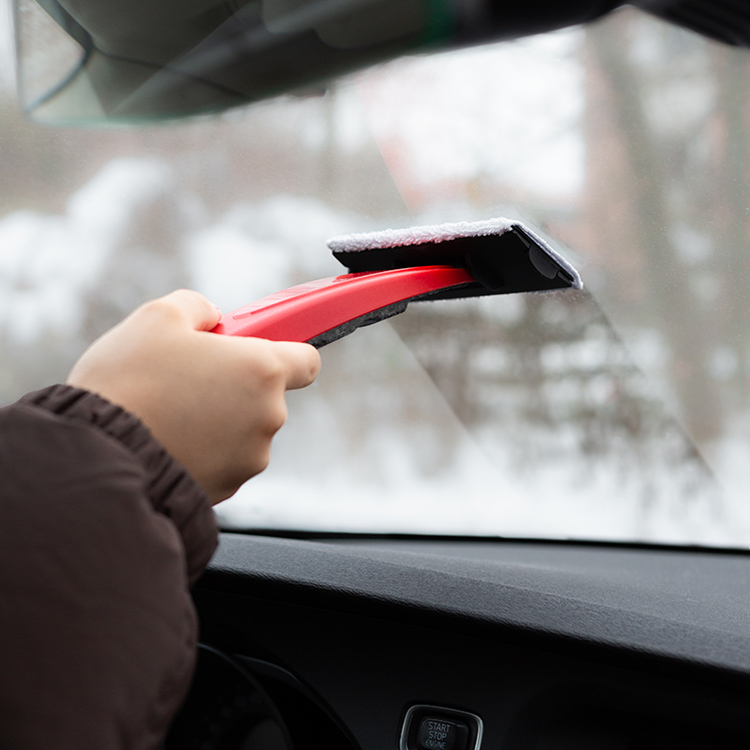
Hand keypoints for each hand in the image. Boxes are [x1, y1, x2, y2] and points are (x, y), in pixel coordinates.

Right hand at [67, 289, 320, 503]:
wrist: (97, 455)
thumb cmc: (129, 381)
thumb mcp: (158, 316)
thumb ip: (199, 308)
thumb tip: (212, 318)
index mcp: (262, 370)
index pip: (307, 360)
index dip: (286, 351)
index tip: (260, 350)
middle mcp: (268, 416)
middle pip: (266, 394)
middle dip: (235, 383)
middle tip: (188, 377)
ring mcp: (250, 457)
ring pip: (243, 429)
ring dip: (218, 418)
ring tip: (169, 410)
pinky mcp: (228, 488)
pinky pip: (223, 459)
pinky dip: (204, 449)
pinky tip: (167, 438)